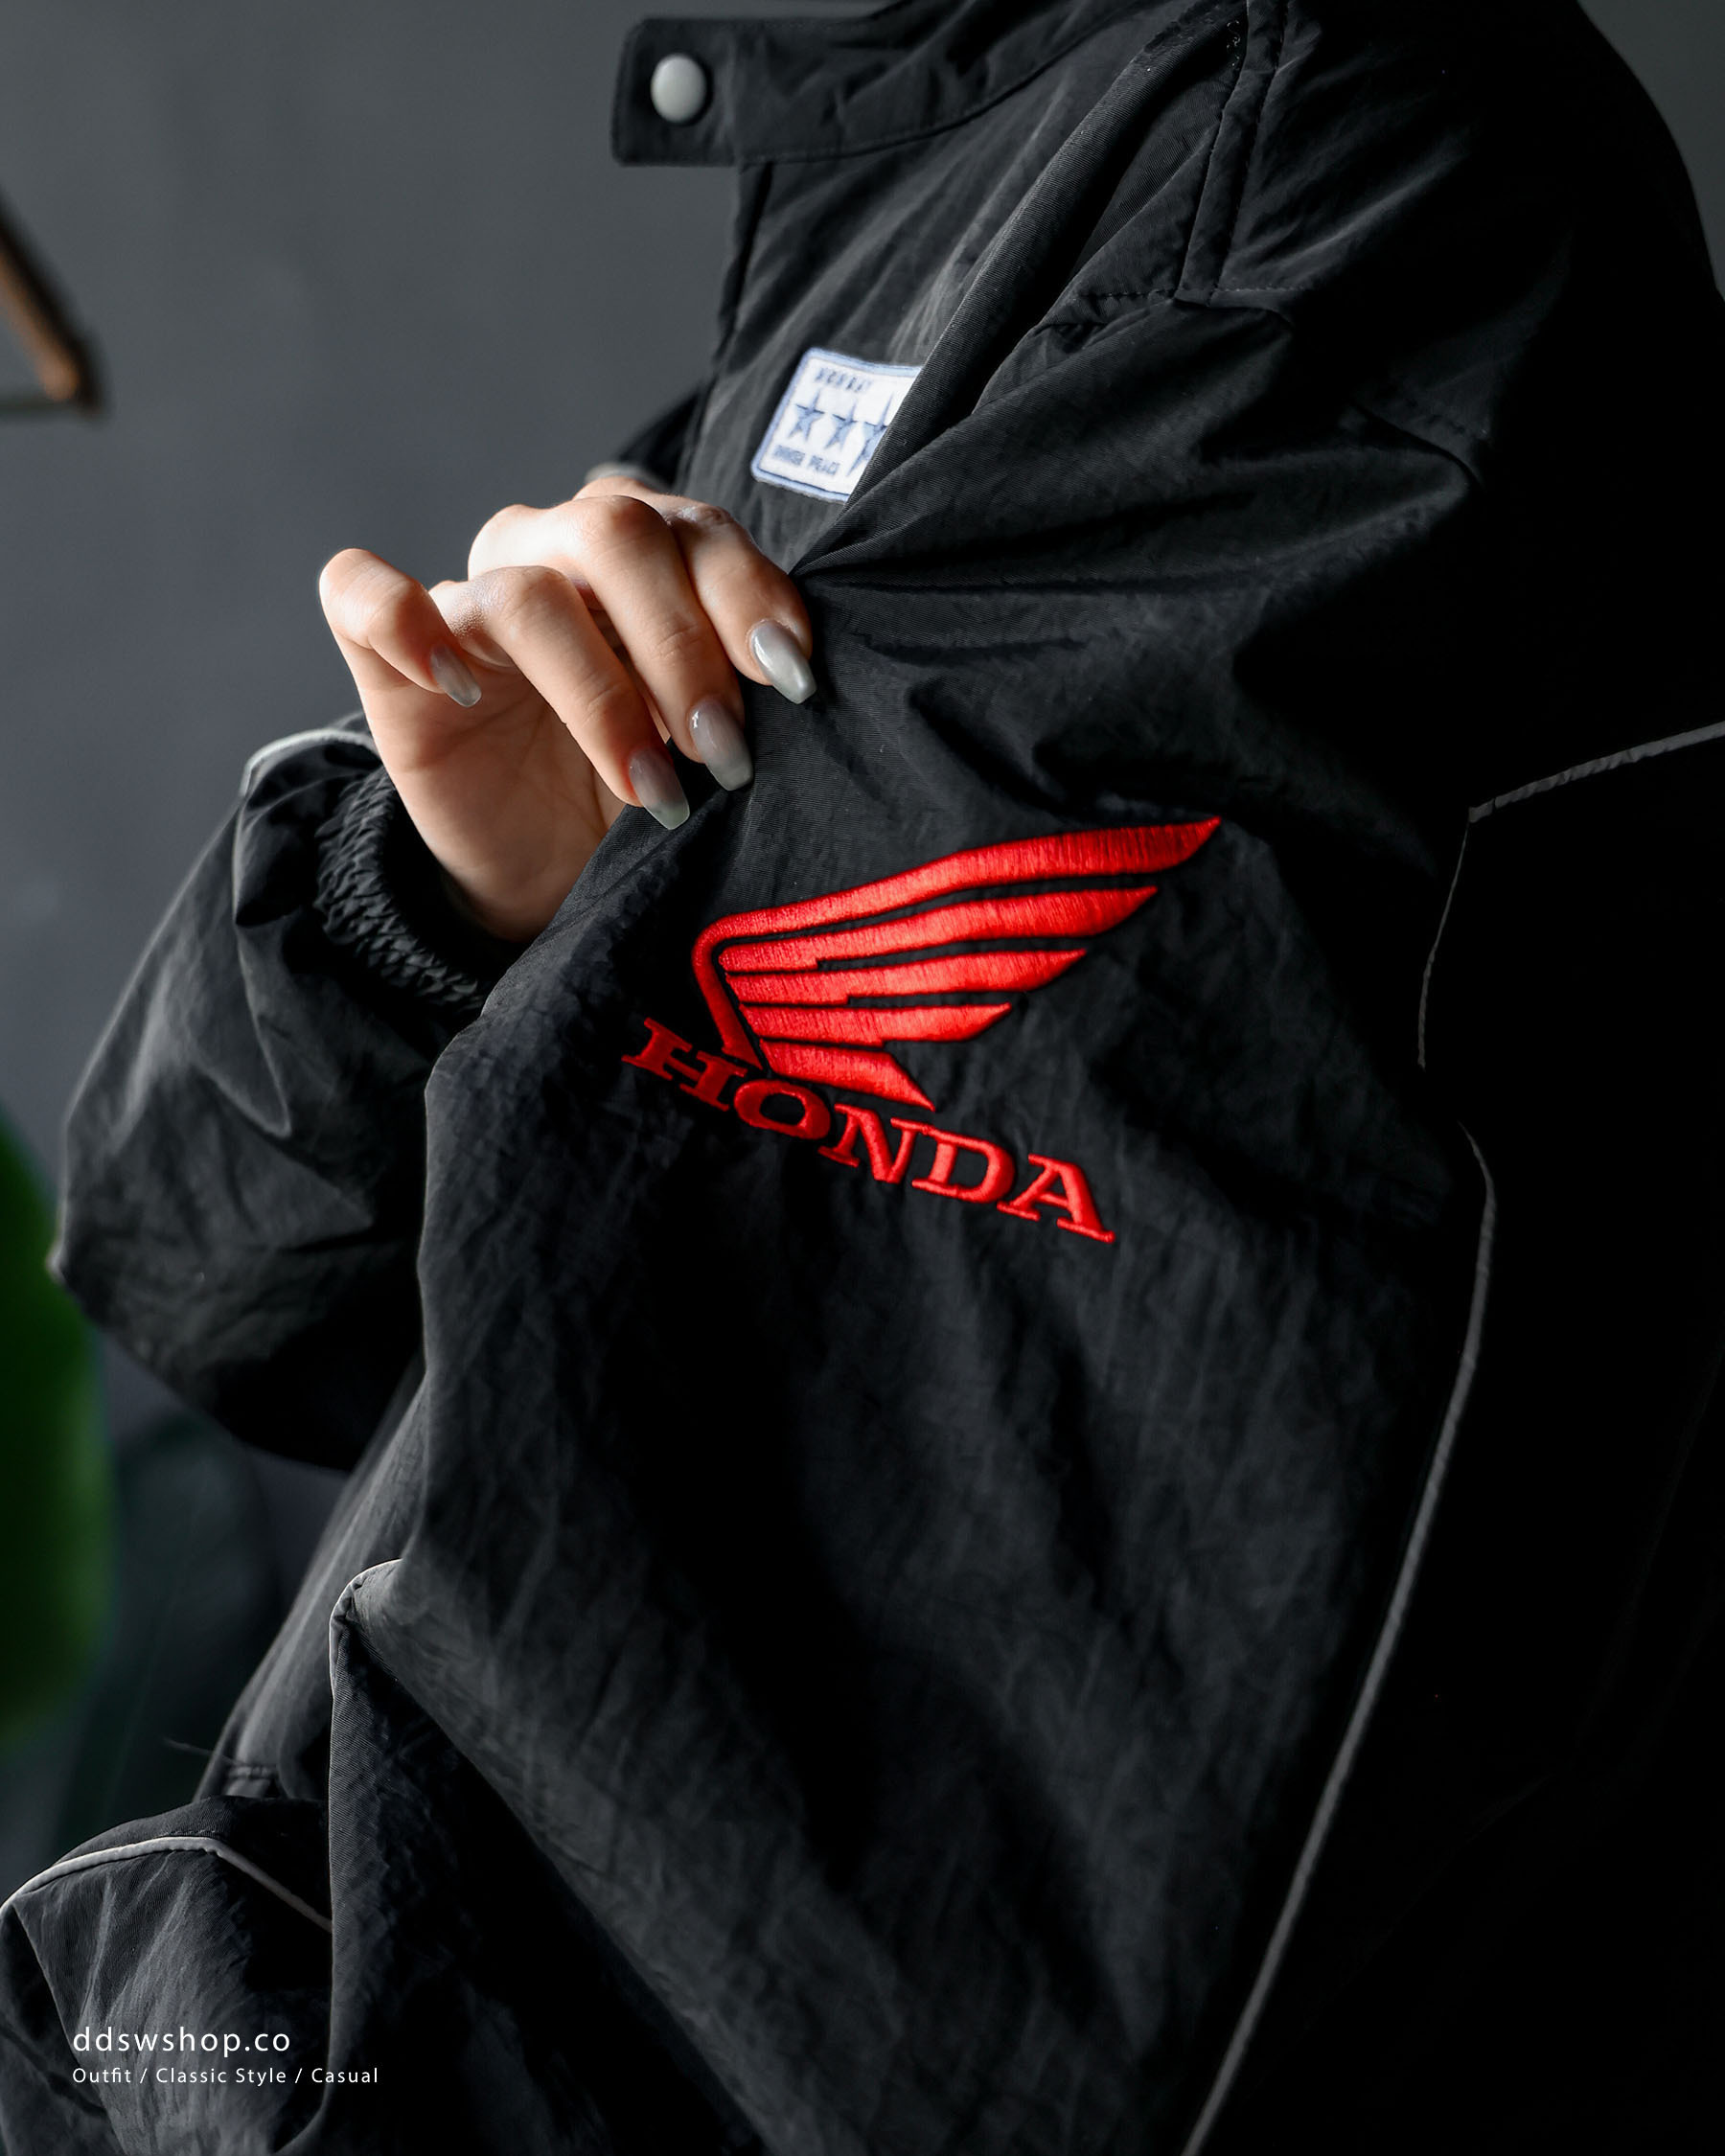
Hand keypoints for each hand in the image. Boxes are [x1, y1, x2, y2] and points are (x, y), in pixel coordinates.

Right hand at [317, 476, 815, 942]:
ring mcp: (469, 604)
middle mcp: (554, 556)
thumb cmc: (643, 797)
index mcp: (644, 558)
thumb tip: (798, 684)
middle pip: (615, 533)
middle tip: (722, 752)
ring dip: (599, 692)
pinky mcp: (386, 660)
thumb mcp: (708, 743)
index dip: (748, 594)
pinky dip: (403, 621)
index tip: (793, 683)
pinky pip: (361, 592)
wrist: (553, 880)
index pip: (695, 529)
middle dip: (683, 645)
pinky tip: (461, 687)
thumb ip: (742, 689)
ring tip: (649, 786)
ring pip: (525, 589)